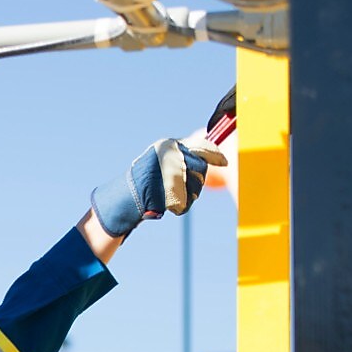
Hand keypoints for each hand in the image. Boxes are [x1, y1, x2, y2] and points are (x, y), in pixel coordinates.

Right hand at [91, 137, 226, 238]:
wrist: (126, 196)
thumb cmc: (144, 177)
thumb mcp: (162, 158)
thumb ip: (182, 153)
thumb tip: (210, 149)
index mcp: (170, 146)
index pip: (202, 146)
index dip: (216, 155)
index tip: (224, 161)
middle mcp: (173, 158)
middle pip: (201, 168)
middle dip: (197, 177)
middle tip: (187, 184)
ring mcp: (172, 175)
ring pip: (197, 186)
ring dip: (189, 192)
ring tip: (170, 192)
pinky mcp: (172, 194)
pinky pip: (187, 202)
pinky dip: (180, 205)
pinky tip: (166, 202)